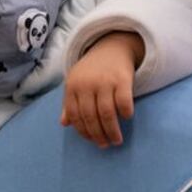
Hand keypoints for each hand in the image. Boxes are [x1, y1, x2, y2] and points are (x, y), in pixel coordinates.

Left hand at [60, 32, 143, 147]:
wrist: (112, 46)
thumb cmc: (92, 70)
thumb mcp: (76, 82)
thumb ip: (70, 102)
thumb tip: (64, 123)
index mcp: (73, 86)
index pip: (75, 115)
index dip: (83, 131)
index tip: (91, 140)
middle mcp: (87, 84)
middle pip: (91, 117)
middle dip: (98, 135)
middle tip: (105, 145)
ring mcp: (105, 81)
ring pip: (107, 113)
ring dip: (112, 131)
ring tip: (116, 140)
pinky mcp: (122, 79)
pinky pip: (124, 102)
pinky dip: (125, 113)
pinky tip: (126, 118)